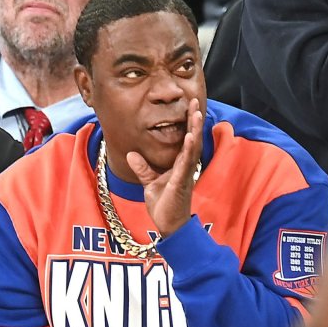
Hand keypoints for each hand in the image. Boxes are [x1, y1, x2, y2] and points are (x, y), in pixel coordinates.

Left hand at [125, 98, 203, 236]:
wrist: (169, 226)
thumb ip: (143, 168)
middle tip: (195, 100)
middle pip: (193, 139)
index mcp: (179, 165)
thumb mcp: (150, 182)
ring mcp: (185, 174)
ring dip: (195, 129)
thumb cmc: (164, 205)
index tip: (189, 106)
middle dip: (194, 120)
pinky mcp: (181, 182)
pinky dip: (188, 149)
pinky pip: (186, 163)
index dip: (188, 123)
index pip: (186, 139)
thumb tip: (131, 154)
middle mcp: (186, 167)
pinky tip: (190, 137)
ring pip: (193, 148)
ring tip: (196, 113)